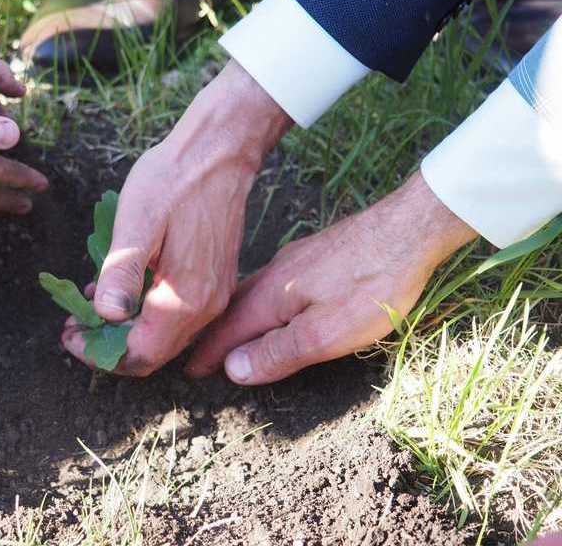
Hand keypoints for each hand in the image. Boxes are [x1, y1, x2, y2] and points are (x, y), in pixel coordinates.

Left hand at [61, 61, 292, 375]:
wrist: (219, 151)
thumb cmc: (173, 181)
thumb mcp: (137, 223)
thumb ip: (123, 272)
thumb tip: (108, 315)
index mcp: (184, 299)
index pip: (139, 357)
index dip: (99, 355)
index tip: (69, 334)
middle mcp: (206, 307)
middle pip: (154, 354)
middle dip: (110, 346)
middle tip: (75, 322)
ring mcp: (215, 294)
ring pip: (166, 337)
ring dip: (127, 330)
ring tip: (90, 305)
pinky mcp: (215, 279)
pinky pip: (178, 314)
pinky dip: (146, 313)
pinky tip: (122, 286)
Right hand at [185, 173, 477, 383]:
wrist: (412, 228)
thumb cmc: (373, 286)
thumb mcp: (326, 333)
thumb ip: (279, 352)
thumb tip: (232, 370)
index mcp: (270, 297)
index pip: (227, 331)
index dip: (208, 354)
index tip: (189, 373)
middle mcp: (274, 274)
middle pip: (233, 309)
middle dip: (215, 334)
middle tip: (201, 356)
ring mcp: (295, 260)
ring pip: (252, 293)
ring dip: (236, 317)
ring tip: (228, 334)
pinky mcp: (316, 254)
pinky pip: (273, 283)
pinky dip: (259, 302)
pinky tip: (270, 304)